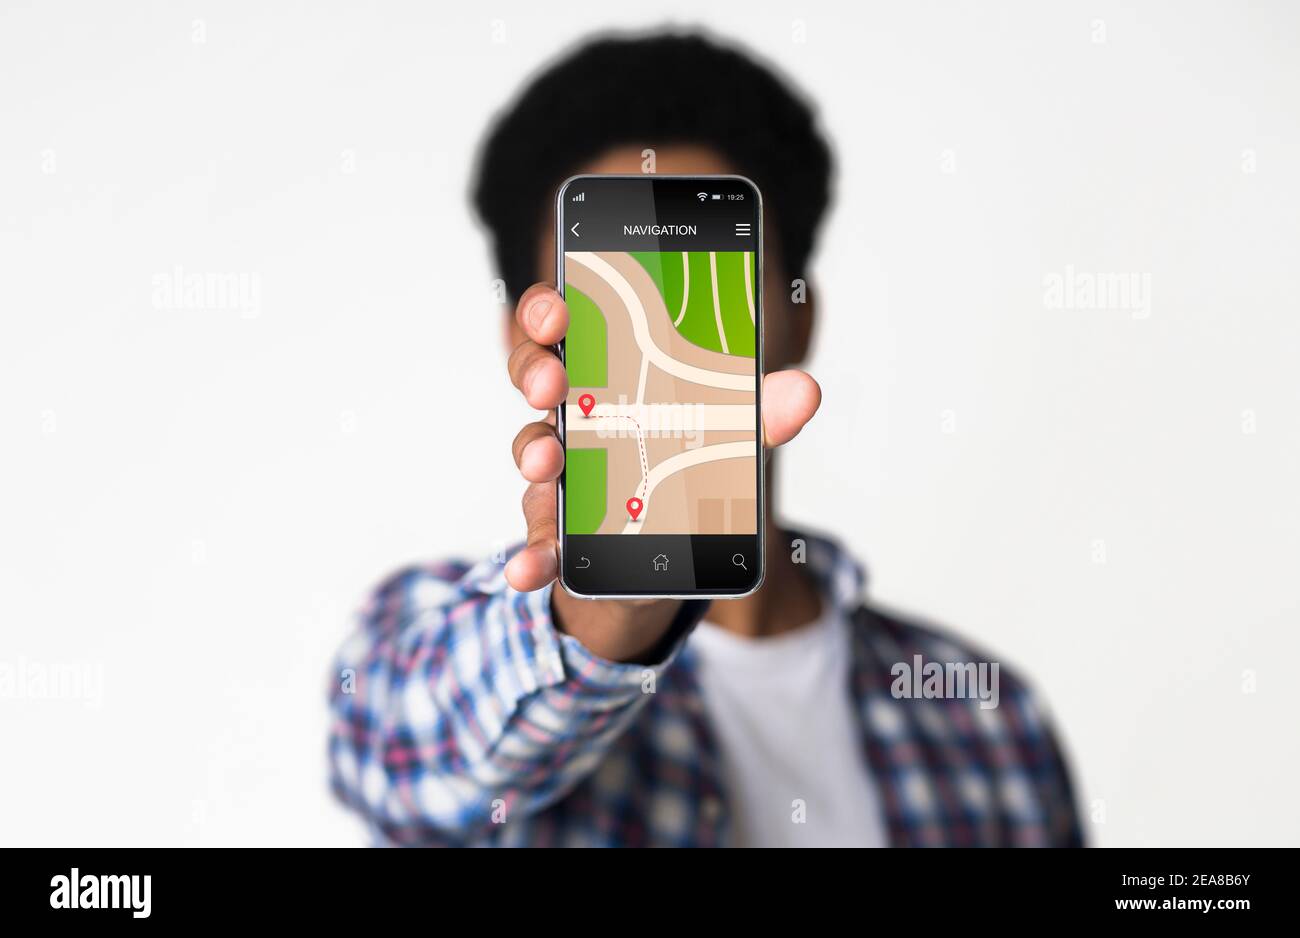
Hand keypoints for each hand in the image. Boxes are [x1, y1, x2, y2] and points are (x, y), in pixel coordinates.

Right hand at [504, 283, 820, 660]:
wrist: (661, 561)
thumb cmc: (682, 474)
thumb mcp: (725, 440)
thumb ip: (760, 416)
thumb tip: (806, 392)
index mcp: (607, 374)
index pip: (564, 327)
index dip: (549, 312)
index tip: (559, 315)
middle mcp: (573, 416)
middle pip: (535, 376)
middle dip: (536, 371)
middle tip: (553, 383)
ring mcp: (559, 474)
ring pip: (532, 451)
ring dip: (534, 453)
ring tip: (549, 463)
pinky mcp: (558, 534)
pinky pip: (539, 540)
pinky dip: (533, 554)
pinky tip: (531, 567)